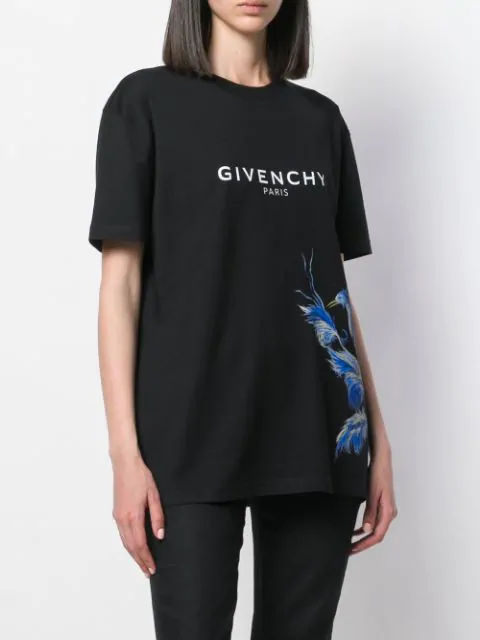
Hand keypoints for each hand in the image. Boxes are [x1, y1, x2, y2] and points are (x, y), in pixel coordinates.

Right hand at [111, 452, 164, 576]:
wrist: (125, 463)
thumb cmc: (141, 476)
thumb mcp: (154, 494)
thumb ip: (157, 516)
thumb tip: (160, 536)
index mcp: (133, 515)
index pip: (140, 544)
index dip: (146, 558)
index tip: (152, 569)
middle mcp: (122, 518)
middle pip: (130, 547)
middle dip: (139, 560)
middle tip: (148, 572)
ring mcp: (117, 516)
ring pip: (125, 541)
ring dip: (133, 554)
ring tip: (142, 563)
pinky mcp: (116, 512)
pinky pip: (122, 534)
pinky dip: (128, 544)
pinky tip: (134, 547)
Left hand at [351, 440, 397, 553]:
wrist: (382, 459)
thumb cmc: (378, 474)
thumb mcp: (371, 493)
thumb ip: (370, 512)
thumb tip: (366, 530)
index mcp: (388, 512)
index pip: (377, 535)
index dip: (364, 544)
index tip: (352, 549)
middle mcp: (389, 513)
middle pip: (376, 534)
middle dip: (363, 543)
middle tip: (348, 549)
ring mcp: (386, 509)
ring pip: (375, 528)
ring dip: (363, 536)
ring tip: (350, 542)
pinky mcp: (382, 505)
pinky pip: (374, 521)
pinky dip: (365, 527)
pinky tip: (356, 530)